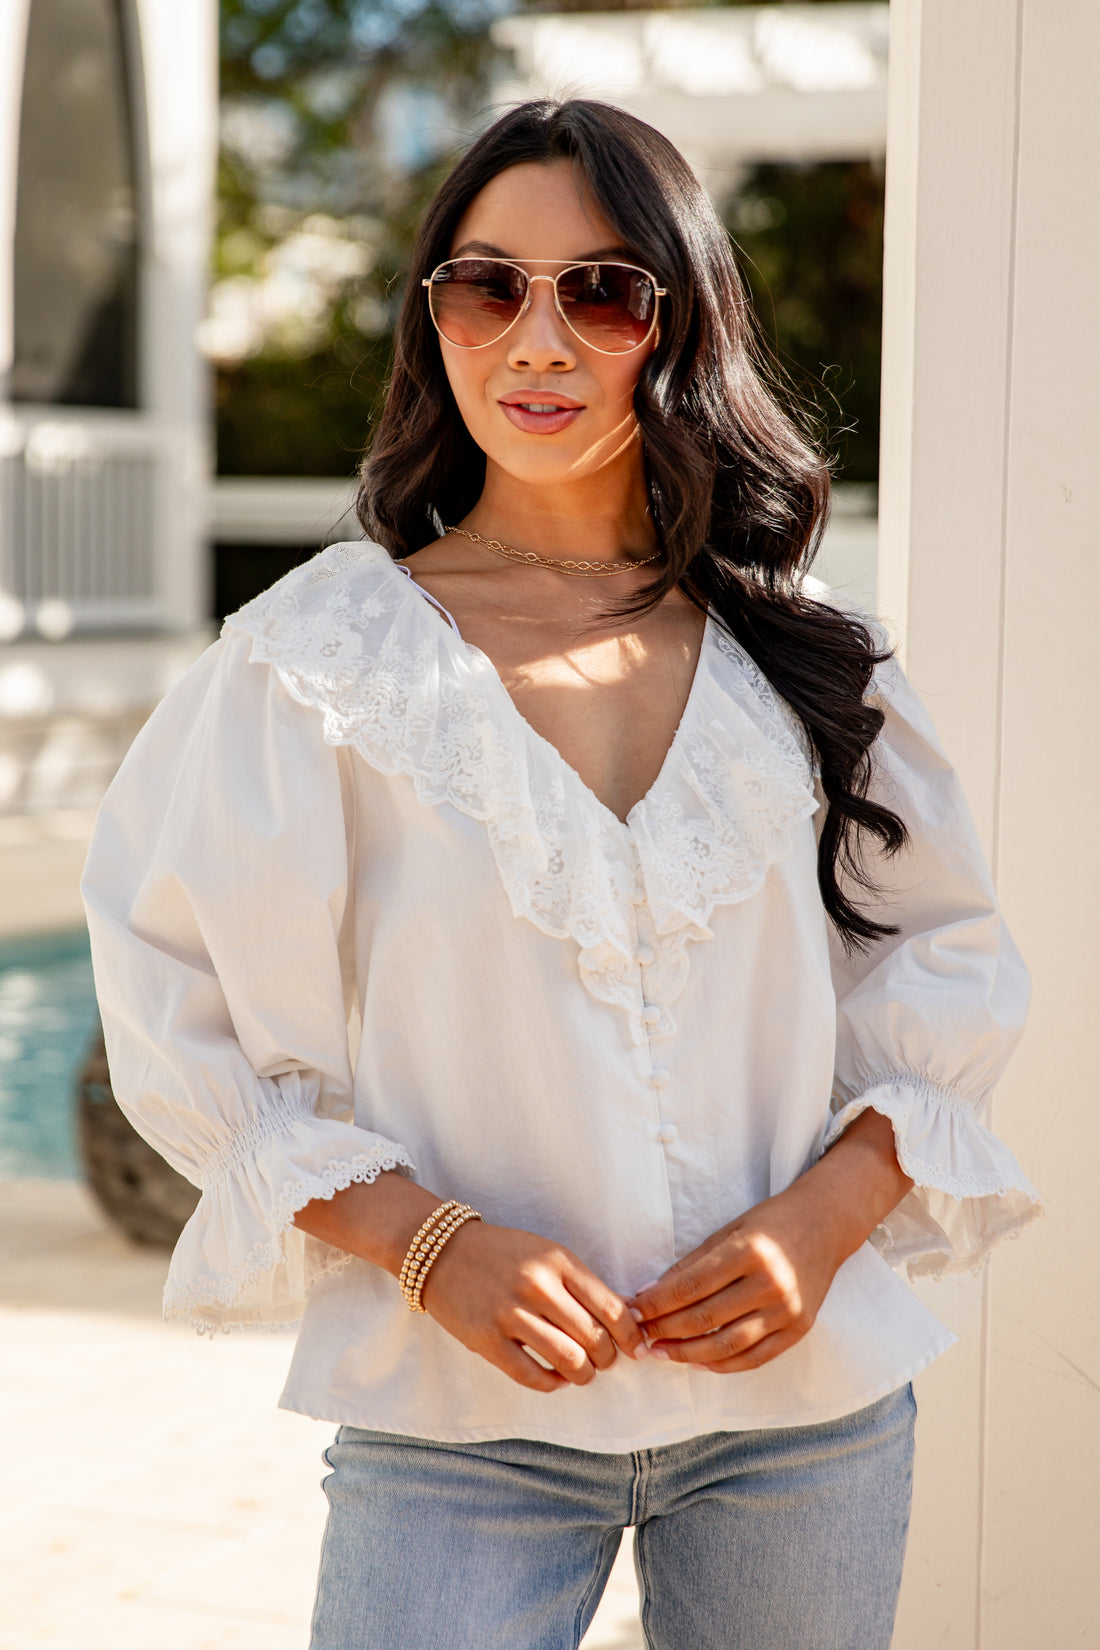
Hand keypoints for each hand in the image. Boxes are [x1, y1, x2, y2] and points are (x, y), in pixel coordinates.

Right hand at [421, 1220, 648, 1393]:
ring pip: (568, 1361)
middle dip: (608, 1358)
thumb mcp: (547, 1254)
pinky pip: (532, 1376)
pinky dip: (553, 1383)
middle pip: (594, 1338)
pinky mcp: (487, 1340)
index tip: (635, 1346)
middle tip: (606, 1361)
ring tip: (584, 1372)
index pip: (611, 1307)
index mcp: (557, 1261)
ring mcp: (510, 1314)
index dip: (630, 1335)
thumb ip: (581, 1284)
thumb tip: (625, 1317)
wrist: (443, 1252)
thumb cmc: (503, 1254)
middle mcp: (537, 1286)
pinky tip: (557, 1376)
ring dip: (585, 1374)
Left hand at [628, 1180, 846, 1372]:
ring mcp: (787, 1310)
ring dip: (687, 1354)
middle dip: (665, 1330)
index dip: (657, 1303)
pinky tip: (696, 1363)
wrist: (824, 1226)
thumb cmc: (770, 1224)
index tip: (632, 1311)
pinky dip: (722, 1365)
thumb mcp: (728, 1231)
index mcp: (749, 1251)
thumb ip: (691, 1264)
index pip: (691, 1286)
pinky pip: (754, 1358)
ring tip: (660, 1353)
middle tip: (639, 1336)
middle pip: (705, 1317)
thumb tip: (649, 1294)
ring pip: (727, 1345)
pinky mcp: (799, 1329)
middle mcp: (770, 1283)